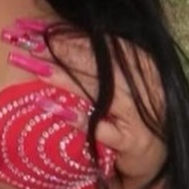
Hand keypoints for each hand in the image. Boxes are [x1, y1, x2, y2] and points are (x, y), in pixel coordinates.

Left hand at [5, 20, 166, 186]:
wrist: (156, 156)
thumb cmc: (130, 115)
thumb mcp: (120, 84)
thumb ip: (95, 63)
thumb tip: (54, 39)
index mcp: (142, 64)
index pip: (105, 45)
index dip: (72, 37)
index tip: (41, 32)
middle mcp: (143, 86)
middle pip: (100, 64)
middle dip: (65, 53)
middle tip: (33, 48)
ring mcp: (139, 114)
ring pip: (101, 92)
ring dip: (68, 81)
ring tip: (40, 71)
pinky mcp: (133, 142)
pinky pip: (104, 129)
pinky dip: (82, 120)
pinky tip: (61, 112)